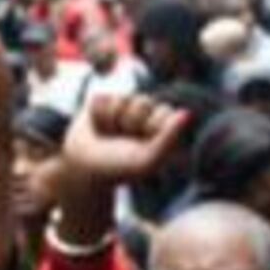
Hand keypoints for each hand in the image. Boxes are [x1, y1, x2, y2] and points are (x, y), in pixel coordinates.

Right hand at [62, 94, 192, 191]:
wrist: (82, 171)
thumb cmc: (119, 169)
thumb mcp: (148, 159)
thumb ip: (169, 138)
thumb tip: (186, 112)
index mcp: (159, 128)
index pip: (164, 112)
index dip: (152, 127)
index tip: (143, 144)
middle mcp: (142, 115)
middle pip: (144, 102)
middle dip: (132, 121)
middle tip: (123, 141)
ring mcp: (121, 106)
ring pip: (124, 99)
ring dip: (114, 119)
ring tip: (108, 134)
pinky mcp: (102, 102)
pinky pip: (104, 98)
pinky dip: (98, 114)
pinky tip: (97, 126)